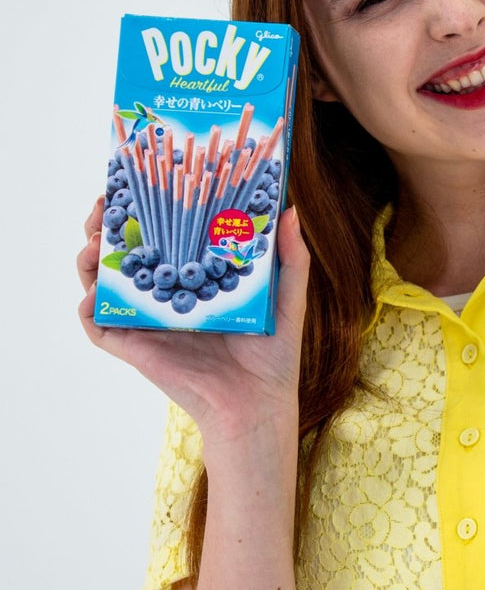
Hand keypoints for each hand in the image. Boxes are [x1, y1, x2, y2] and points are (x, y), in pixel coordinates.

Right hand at [77, 198, 310, 450]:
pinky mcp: (136, 349)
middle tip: (103, 205)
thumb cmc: (273, 356)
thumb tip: (289, 211)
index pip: (165, 238)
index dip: (147, 213)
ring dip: (90, 259)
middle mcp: (167, 299)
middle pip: (127, 255)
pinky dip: (89, 309)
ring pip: (104, 285)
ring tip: (93, 241)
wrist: (257, 404)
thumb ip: (289, 257)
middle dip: (108, 227)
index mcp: (196, 282)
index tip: (140, 186)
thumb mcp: (286, 298)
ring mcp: (148, 322)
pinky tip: (93, 292)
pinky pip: (100, 327)